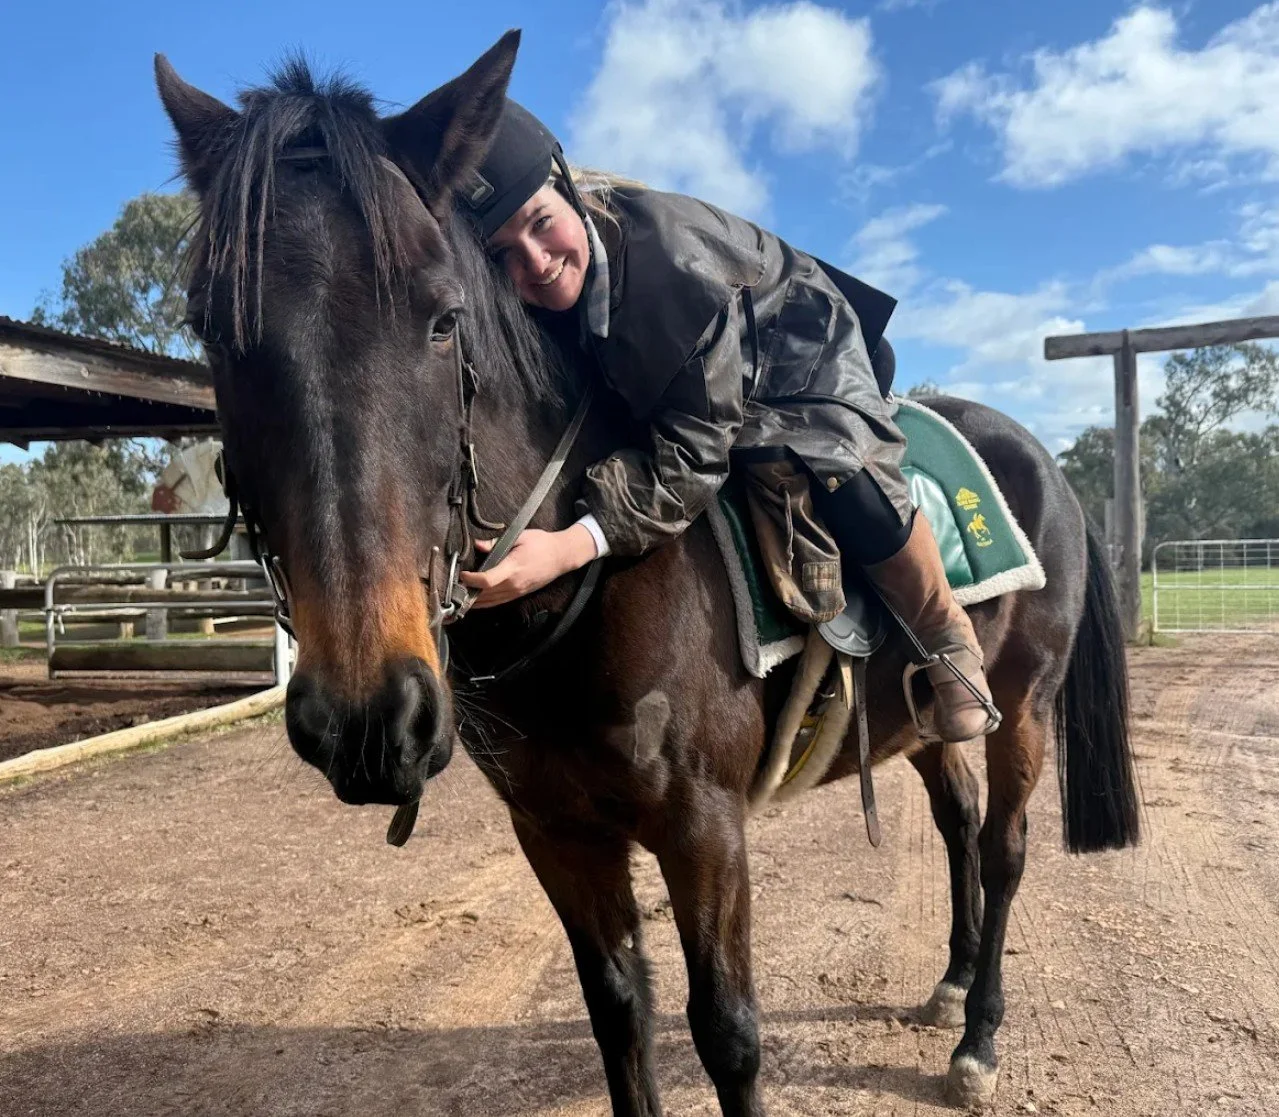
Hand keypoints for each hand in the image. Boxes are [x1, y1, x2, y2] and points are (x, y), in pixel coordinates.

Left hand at [459, 525, 597, 608]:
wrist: (562, 556)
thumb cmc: (542, 544)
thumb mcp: (519, 537)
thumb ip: (496, 543)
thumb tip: (477, 545)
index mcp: (513, 567)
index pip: (487, 580)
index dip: (471, 580)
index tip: (462, 574)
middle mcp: (514, 583)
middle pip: (485, 594)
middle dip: (467, 592)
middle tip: (453, 587)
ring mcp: (517, 591)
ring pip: (490, 601)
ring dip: (474, 601)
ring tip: (459, 597)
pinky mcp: (519, 594)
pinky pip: (498, 602)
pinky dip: (485, 603)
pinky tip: (474, 601)